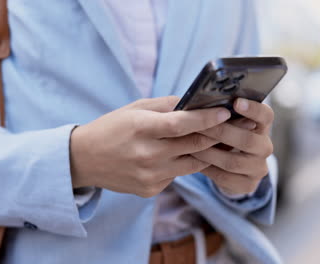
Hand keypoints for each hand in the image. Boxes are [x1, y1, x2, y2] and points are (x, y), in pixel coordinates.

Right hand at [70, 96, 229, 197]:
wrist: (84, 160)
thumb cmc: (112, 128)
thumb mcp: (135, 109)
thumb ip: (167, 105)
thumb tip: (197, 102)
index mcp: (141, 129)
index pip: (180, 125)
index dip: (205, 119)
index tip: (225, 112)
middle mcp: (147, 155)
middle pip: (193, 145)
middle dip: (216, 134)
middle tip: (235, 125)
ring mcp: (149, 176)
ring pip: (192, 163)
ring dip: (205, 151)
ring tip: (217, 139)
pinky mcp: (150, 189)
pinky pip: (178, 174)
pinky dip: (183, 163)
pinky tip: (180, 155)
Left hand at [191, 98, 273, 194]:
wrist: (232, 169)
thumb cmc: (226, 136)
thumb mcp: (228, 124)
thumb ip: (222, 115)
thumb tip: (201, 105)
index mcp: (262, 126)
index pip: (266, 115)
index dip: (253, 109)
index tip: (236, 102)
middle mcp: (265, 147)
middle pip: (247, 140)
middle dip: (221, 132)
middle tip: (199, 125)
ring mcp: (258, 168)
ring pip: (233, 161)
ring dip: (209, 153)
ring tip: (190, 146)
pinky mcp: (248, 185)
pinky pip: (225, 178)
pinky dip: (207, 169)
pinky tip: (194, 162)